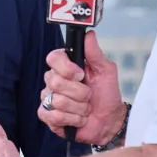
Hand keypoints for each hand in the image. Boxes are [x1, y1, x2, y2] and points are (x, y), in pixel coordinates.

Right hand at [40, 31, 125, 147]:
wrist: (109, 120)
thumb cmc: (106, 95)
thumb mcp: (105, 71)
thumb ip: (95, 53)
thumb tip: (89, 35)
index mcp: (65, 67)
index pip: (53, 58)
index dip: (66, 68)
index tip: (81, 74)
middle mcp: (54, 81)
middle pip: (55, 81)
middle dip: (79, 92)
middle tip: (88, 95)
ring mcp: (48, 99)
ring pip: (57, 101)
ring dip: (78, 108)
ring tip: (85, 109)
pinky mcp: (47, 116)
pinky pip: (53, 116)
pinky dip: (71, 119)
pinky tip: (78, 119)